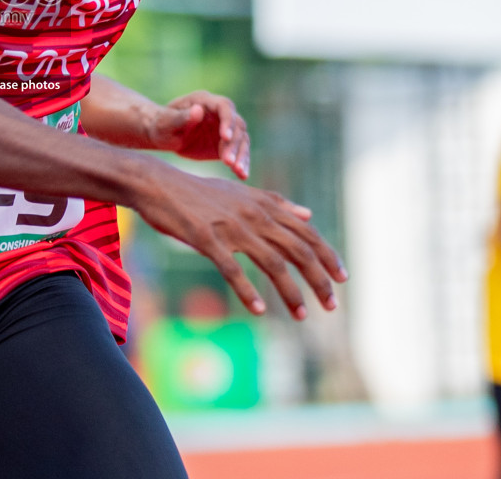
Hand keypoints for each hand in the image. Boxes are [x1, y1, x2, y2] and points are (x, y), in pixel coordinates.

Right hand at [133, 164, 345, 319]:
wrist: (158, 184)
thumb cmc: (199, 192)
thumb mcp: (241, 192)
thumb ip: (277, 204)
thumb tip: (309, 213)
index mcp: (264, 205)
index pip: (306, 232)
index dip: (328, 256)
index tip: (342, 278)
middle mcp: (254, 214)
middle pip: (297, 250)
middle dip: (319, 279)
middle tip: (331, 306)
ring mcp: (231, 227)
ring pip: (272, 263)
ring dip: (290, 292)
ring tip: (302, 316)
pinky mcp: (207, 239)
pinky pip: (232, 269)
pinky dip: (247, 291)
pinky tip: (258, 310)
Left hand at [148, 91, 249, 179]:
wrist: (163, 136)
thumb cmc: (162, 125)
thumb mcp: (166, 122)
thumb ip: (181, 117)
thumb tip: (198, 110)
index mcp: (204, 101)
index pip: (224, 106)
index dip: (227, 121)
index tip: (225, 137)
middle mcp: (218, 112)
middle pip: (237, 125)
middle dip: (234, 143)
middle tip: (227, 162)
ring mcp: (224, 128)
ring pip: (241, 139)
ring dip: (241, 155)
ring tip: (239, 172)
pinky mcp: (226, 143)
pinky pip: (238, 152)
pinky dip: (241, 163)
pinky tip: (242, 175)